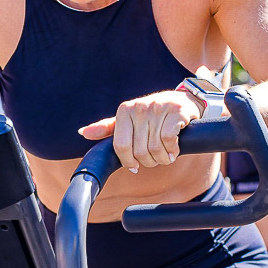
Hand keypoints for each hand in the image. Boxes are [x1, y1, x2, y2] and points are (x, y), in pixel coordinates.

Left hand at [78, 90, 201, 172]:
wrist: (184, 100)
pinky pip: (168, 139)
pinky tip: (174, 150)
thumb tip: (83, 133)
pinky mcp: (176, 111)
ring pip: (154, 147)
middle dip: (148, 162)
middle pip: (139, 150)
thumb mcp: (129, 119)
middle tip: (155, 160)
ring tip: (166, 157)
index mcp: (124, 110)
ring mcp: (158, 108)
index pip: (120, 145)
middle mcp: (139, 108)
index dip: (128, 161)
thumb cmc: (153, 114)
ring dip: (162, 159)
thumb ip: (108, 128)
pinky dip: (172, 150)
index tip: (135, 167)